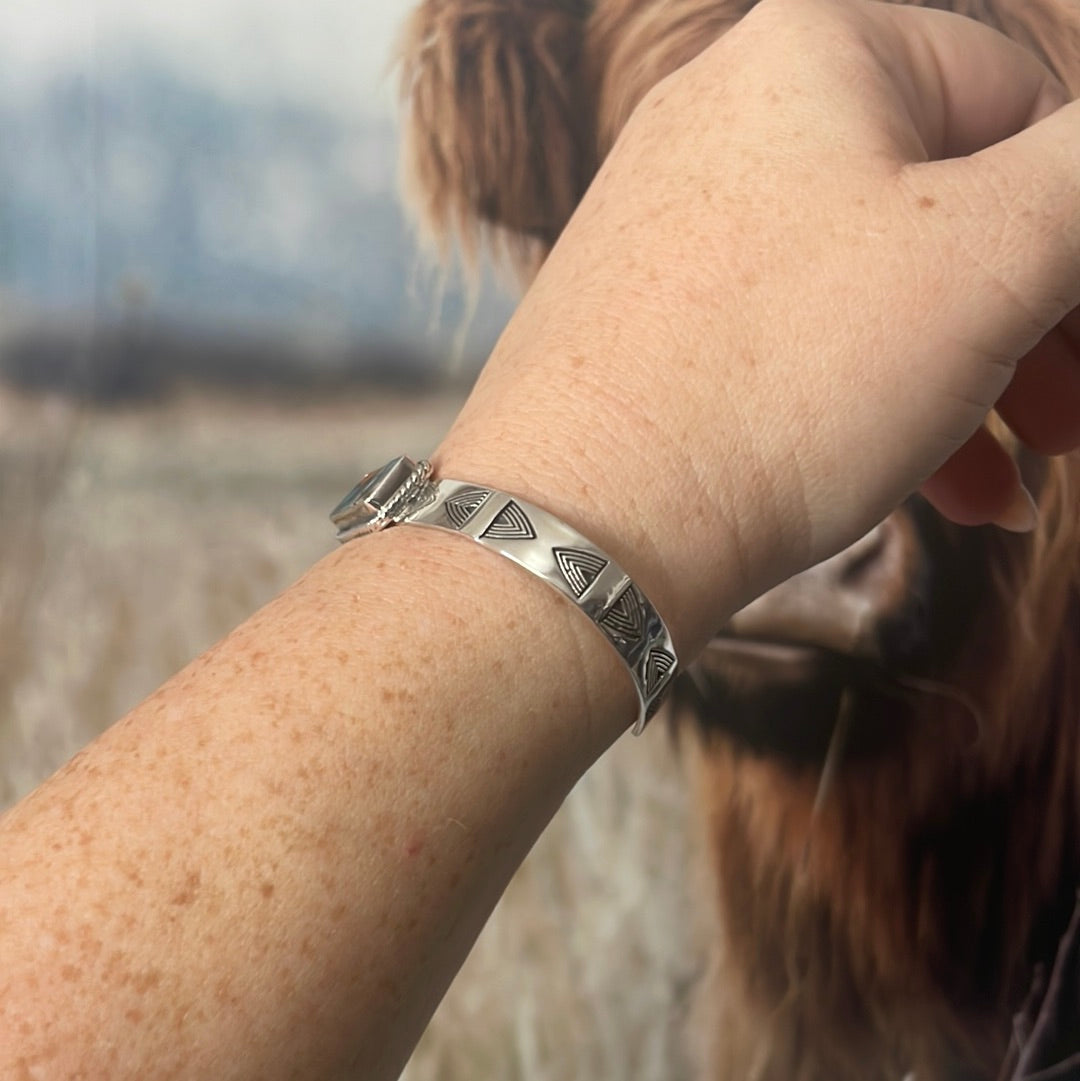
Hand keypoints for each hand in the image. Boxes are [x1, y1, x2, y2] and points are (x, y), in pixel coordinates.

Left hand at [436, 0, 1079, 654]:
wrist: (581, 527)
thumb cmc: (775, 382)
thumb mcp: (994, 258)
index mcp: (818, 54)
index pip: (1022, 102)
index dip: (1078, 229)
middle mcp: (732, 123)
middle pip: (945, 208)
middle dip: (1032, 324)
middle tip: (1069, 422)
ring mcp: (681, 231)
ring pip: (874, 295)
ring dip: (967, 389)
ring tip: (1016, 482)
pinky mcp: (654, 326)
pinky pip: (795, 348)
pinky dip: (875, 412)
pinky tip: (941, 494)